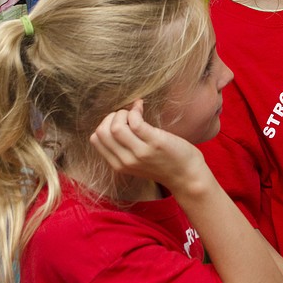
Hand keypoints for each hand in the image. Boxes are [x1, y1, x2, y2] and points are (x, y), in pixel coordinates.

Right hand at [89, 99, 204, 190]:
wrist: (187, 176)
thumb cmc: (165, 164)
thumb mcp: (137, 162)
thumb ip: (125, 149)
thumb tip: (115, 123)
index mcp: (118, 165)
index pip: (96, 139)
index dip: (104, 124)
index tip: (119, 120)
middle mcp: (126, 161)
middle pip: (101, 132)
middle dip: (111, 117)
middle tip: (126, 114)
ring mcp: (140, 152)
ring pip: (115, 127)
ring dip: (122, 113)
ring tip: (134, 111)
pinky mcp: (154, 143)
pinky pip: (135, 122)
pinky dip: (135, 110)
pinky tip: (140, 106)